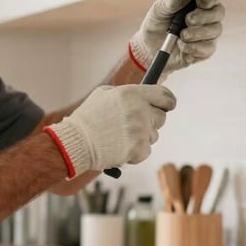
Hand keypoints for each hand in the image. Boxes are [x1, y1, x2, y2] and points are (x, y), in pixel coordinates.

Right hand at [45, 84, 175, 178]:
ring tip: (120, 137)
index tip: (167, 106)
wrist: (77, 142)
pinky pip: (146, 150)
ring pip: (154, 135)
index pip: (165, 96)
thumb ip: (127, 93)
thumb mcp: (104, 94)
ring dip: (141, 137)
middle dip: (151, 121)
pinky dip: (136, 151)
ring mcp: (141, 131)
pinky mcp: (139, 149)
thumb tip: (145, 95)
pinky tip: (120, 147)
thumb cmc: (88, 118)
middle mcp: (140, 110)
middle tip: (133, 125)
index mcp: (133, 94)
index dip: (168, 102)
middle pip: (162, 117)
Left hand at [129, 0, 224, 76]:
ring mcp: (207, 34)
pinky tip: (182, 46)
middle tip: (188, 20)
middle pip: (219, 12)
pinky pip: (208, 49)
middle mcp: (207, 16)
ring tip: (181, 36)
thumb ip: (172, 1)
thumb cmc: (156, 24)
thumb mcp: (159, 10)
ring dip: (197, 33)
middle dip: (204, 16)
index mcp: (197, 2)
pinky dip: (194, 47)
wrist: (148, 48)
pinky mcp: (204, 51)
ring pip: (215, 30)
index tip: (199, 0)